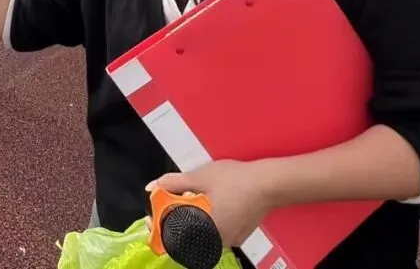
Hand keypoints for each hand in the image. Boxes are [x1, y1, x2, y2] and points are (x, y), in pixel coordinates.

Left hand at [149, 160, 275, 247]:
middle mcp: (216, 241)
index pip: (173, 240)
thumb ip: (173, 183)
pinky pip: (214, 233)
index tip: (151, 218)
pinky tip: (208, 206)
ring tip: (191, 202)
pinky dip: (206, 222)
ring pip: (201, 236)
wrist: (268, 184)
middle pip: (186, 238)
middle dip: (174, 223)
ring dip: (190, 222)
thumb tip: (152, 186)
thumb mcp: (199, 177)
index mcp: (204, 230)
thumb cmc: (234, 180)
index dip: (158, 229)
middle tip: (171, 206)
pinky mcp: (238, 237)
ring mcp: (228, 241)